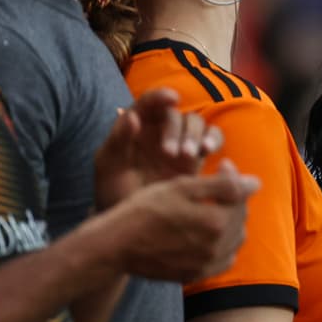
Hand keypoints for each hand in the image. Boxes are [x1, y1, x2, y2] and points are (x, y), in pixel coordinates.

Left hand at [94, 87, 223, 208]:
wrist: (132, 224)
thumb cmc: (114, 193)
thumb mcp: (108, 168)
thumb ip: (117, 141)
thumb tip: (132, 116)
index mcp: (135, 127)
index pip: (148, 103)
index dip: (160, 96)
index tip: (172, 99)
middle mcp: (159, 130)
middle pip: (176, 115)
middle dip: (177, 129)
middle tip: (172, 154)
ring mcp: (180, 142)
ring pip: (196, 124)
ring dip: (195, 135)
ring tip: (189, 156)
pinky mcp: (197, 158)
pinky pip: (212, 139)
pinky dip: (213, 139)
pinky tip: (208, 151)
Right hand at [112, 158, 259, 281]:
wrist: (116, 245)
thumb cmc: (145, 209)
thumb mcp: (182, 187)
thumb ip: (222, 185)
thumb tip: (256, 183)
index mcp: (216, 222)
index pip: (241, 197)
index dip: (233, 179)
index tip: (221, 167)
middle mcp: (216, 247)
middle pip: (239, 219)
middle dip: (232, 201)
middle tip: (212, 189)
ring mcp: (206, 265)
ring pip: (233, 239)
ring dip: (228, 222)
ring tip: (208, 209)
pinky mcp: (195, 276)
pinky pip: (222, 260)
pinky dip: (221, 245)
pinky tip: (205, 234)